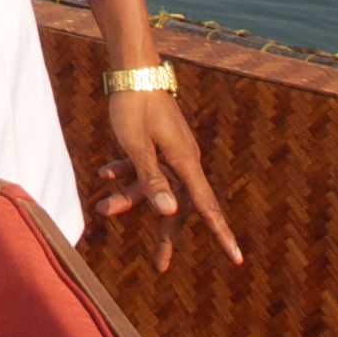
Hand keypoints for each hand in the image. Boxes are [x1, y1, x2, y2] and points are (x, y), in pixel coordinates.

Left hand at [91, 85, 244, 265]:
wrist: (131, 70)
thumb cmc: (134, 107)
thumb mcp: (138, 148)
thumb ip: (152, 182)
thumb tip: (170, 214)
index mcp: (184, 162)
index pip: (206, 206)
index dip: (221, 234)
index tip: (236, 257)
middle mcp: (184, 160)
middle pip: (176, 206)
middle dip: (165, 236)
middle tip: (159, 266)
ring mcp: (171, 152)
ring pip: (153, 186)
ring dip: (128, 198)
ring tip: (101, 209)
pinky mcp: (158, 144)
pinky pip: (145, 168)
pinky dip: (125, 173)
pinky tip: (103, 174)